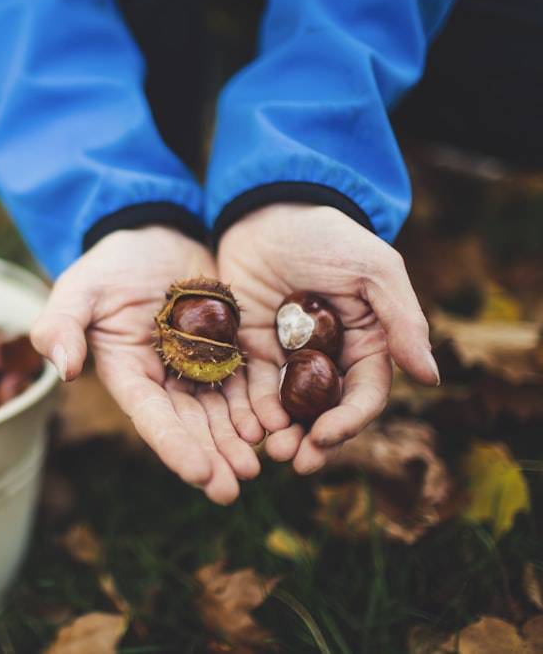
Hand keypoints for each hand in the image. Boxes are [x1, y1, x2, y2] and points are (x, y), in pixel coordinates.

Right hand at [31, 225, 263, 503]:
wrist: (155, 234)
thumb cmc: (110, 264)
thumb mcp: (79, 288)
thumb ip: (61, 324)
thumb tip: (63, 368)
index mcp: (129, 374)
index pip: (152, 417)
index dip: (174, 446)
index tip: (199, 474)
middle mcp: (166, 381)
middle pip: (191, 426)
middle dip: (212, 457)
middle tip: (234, 487)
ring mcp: (201, 367)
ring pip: (223, 412)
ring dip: (239, 441)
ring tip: (261, 464)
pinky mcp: (230, 350)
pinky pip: (249, 381)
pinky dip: (262, 404)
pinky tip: (279, 424)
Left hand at [215, 203, 439, 473]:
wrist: (266, 211)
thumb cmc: (327, 235)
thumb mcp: (372, 270)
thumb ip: (402, 321)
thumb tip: (430, 377)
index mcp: (367, 343)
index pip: (364, 395)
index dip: (349, 421)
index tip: (327, 436)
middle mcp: (329, 358)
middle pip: (324, 412)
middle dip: (312, 441)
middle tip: (294, 462)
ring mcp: (288, 357)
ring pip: (287, 408)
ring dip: (280, 434)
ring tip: (268, 452)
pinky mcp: (251, 349)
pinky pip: (251, 387)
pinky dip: (249, 411)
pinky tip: (243, 428)